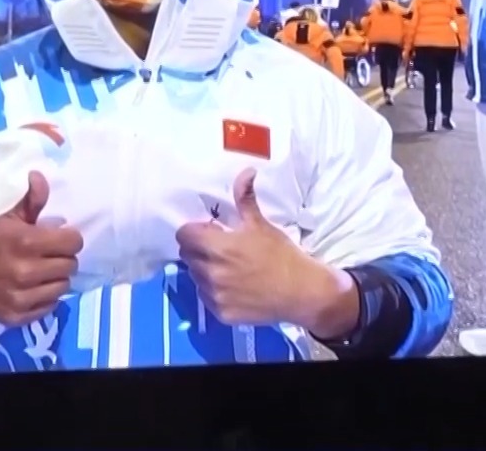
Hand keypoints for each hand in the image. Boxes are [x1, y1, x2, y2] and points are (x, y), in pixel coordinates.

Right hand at [0, 171, 82, 326]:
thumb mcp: (8, 218)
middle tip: (48, 255)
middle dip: (63, 258)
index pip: (73, 243)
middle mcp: (25, 272)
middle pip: (71, 265)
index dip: (69, 238)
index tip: (59, 238)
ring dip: (56, 278)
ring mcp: (21, 297)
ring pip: (63, 287)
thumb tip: (40, 176)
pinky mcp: (17, 316)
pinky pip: (50, 306)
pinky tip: (33, 288)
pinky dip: (45, 297)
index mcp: (25, 242)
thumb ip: (31, 200)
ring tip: (41, 272)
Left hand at [176, 169, 354, 330]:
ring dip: (205, 271)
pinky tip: (234, 287)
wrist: (302, 292)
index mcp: (217, 247)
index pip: (183, 235)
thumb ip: (245, 198)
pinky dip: (214, 291)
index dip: (194, 230)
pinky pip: (206, 298)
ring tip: (228, 269)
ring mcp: (214, 295)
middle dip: (199, 249)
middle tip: (220, 249)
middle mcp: (210, 272)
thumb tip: (246, 171)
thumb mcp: (261, 224)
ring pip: (196, 277)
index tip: (210, 231)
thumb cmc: (281, 255)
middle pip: (187, 256)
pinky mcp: (221, 314)